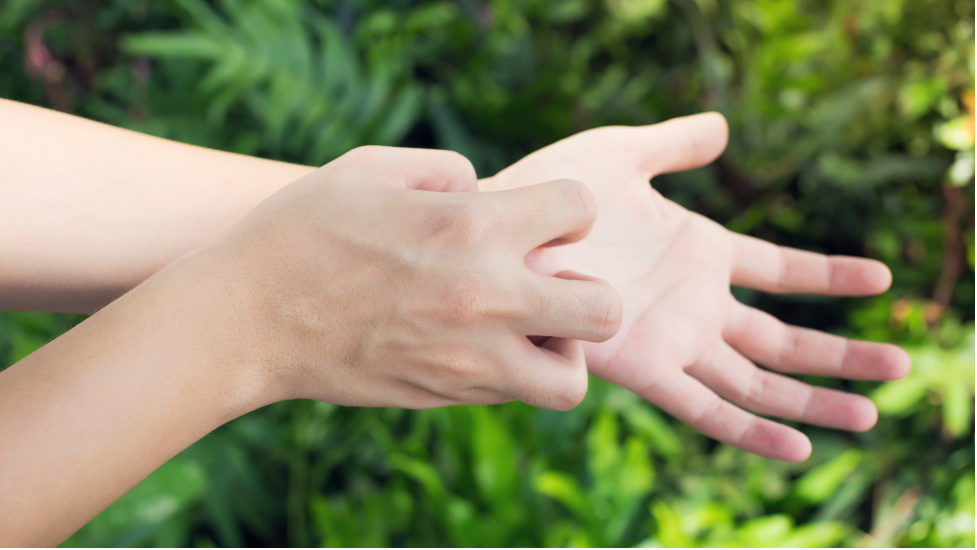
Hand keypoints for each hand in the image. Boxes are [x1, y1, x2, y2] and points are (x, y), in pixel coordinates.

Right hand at [204, 146, 622, 410]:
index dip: (568, 210)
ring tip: (527, 331)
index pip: (582, 210)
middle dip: (590, 292)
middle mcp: (486, 297)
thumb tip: (484, 191)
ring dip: (564, 352)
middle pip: (606, 309)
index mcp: (473, 226)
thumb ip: (446, 169)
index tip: (538, 220)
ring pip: (572, 380)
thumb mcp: (370, 167)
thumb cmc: (302, 232)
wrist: (247, 320)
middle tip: (548, 284)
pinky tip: (479, 346)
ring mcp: (471, 359)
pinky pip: (515, 395)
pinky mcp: (448, 396)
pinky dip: (515, 373)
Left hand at [481, 114, 910, 460]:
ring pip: (757, 382)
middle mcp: (695, 306)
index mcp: (699, 255)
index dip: (829, 277)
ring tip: (872, 414)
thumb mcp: (623, 157)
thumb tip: (723, 126)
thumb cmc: (550, 193)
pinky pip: (704, 408)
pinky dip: (749, 431)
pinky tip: (797, 447)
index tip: (880, 280)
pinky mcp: (643, 368)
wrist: (498, 232)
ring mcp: (674, 340)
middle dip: (840, 355)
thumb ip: (673, 145)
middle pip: (782, 341)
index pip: (781, 273)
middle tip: (901, 366)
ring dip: (813, 400)